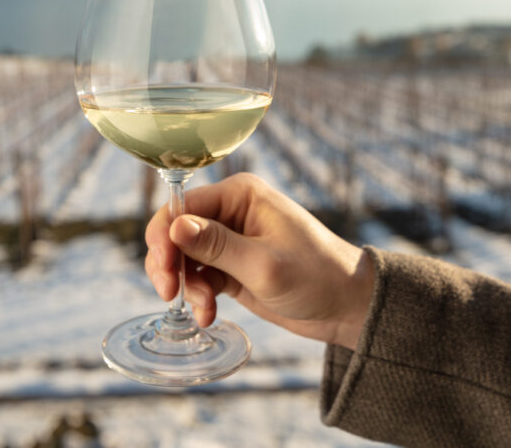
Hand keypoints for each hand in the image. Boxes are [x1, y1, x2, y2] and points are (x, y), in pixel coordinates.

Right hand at [144, 172, 374, 349]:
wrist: (347, 306)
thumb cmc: (317, 277)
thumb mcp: (263, 264)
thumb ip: (216, 245)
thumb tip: (174, 226)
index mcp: (240, 195)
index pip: (183, 205)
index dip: (164, 235)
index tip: (163, 269)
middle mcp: (231, 211)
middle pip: (175, 230)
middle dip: (169, 263)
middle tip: (170, 293)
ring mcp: (230, 239)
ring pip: (182, 256)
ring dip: (185, 284)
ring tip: (203, 308)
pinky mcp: (231, 266)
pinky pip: (198, 276)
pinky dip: (197, 295)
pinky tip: (208, 314)